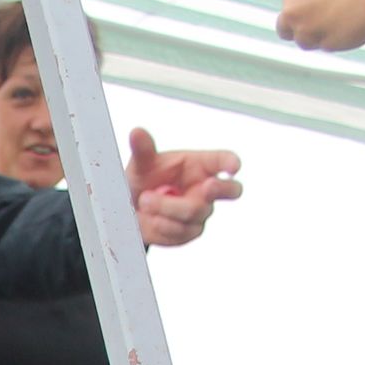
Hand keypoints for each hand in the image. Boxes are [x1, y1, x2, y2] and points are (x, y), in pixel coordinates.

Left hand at [127, 130, 241, 247]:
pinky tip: (150, 218)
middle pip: (231, 191)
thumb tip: (136, 132)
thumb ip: (143, 149)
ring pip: (195, 213)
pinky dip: (160, 225)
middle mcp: (207, 188)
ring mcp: (202, 212)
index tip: (233, 166)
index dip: (230, 163)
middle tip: (207, 186)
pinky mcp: (190, 232)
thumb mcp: (142, 163)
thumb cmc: (145, 179)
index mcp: (201, 164)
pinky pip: (180, 232)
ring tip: (145, 201)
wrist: (131, 209)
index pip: (223, 160)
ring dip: (166, 208)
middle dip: (220, 189)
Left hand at [275, 0, 364, 51]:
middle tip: (324, 18)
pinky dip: (338, 39)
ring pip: (306, 42)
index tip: (322, 1)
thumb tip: (313, 22)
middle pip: (286, 30)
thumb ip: (312, 1)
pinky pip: (327, 46)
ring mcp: (306, 30)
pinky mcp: (324, 44)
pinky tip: (354, 24)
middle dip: (301, 27)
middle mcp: (291, 9)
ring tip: (344, 17)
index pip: (288, 6)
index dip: (304, 7)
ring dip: (320, 35)